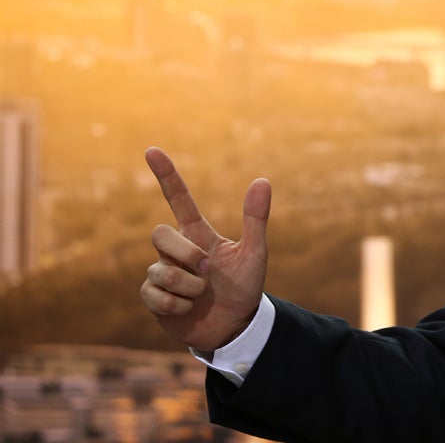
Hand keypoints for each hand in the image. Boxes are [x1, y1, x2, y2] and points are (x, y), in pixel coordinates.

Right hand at [140, 147, 270, 352]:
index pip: (178, 199)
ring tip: (202, 295)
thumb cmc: (244, 286)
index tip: (152, 149)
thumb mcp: (254, 253)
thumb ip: (256, 219)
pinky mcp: (153, 298)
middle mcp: (176, 250)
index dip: (166, 175)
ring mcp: (161, 272)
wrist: (236, 326)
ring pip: (160, 269)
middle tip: (207, 271)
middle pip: (159, 233)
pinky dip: (178, 305)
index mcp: (198, 234)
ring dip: (189, 286)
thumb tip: (262, 180)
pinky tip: (188, 309)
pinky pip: (154, 294)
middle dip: (185, 253)